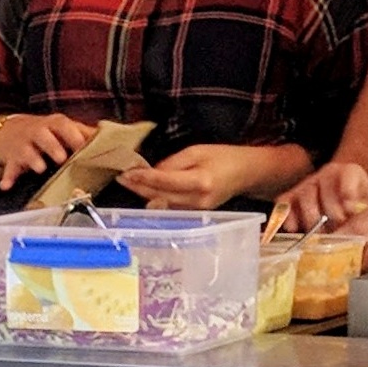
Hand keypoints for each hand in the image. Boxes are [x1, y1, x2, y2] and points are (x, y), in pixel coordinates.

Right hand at [0, 111, 92, 191]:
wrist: (8, 131)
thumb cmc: (44, 132)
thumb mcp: (62, 128)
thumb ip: (83, 133)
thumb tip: (109, 138)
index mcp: (54, 124)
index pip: (65, 126)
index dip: (75, 136)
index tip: (85, 148)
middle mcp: (38, 131)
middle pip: (45, 135)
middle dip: (53, 146)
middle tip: (62, 158)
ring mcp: (23, 145)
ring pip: (27, 150)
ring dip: (33, 159)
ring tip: (40, 168)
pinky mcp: (11, 158)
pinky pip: (9, 168)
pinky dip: (8, 177)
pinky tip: (6, 186)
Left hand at [126, 144, 268, 211]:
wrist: (247, 173)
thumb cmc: (224, 157)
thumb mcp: (197, 151)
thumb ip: (172, 163)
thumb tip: (150, 172)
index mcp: (199, 182)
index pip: (163, 182)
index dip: (142, 178)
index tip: (124, 173)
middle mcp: (197, 201)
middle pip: (159, 197)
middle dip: (138, 188)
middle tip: (120, 179)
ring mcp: (197, 211)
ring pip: (163, 205)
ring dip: (145, 194)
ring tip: (129, 183)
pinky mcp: (196, 215)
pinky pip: (171, 208)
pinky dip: (157, 199)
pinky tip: (147, 191)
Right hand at [278, 159, 367, 232]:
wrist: (344, 196)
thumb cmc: (358, 202)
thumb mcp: (367, 201)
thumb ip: (363, 206)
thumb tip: (352, 212)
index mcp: (350, 171)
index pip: (348, 175)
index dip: (348, 192)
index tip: (351, 211)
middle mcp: (327, 173)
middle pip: (324, 187)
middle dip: (332, 211)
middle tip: (338, 227)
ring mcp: (308, 182)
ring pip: (305, 195)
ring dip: (313, 217)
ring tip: (322, 234)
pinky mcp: (292, 194)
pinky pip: (285, 202)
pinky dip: (287, 215)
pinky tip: (293, 228)